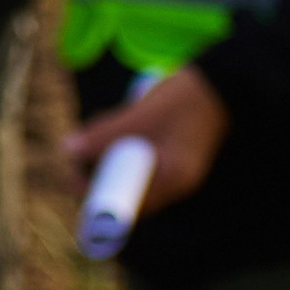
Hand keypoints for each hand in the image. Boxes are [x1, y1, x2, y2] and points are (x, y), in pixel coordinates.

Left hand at [65, 65, 230, 216]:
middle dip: (95, 166)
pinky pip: (134, 157)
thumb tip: (68, 149)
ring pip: (125, 170)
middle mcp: (172, 183)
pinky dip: (119, 142)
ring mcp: (171, 169)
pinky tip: (115, 121)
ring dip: (105, 151)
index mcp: (171, 181)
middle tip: (81, 142)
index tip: (69, 171)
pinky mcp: (168, 154)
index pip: (124, 205)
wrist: (221, 84)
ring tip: (102, 124)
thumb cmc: (183, 101)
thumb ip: (104, 135)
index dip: (92, 192)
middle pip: (122, 188)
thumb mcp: (139, 118)